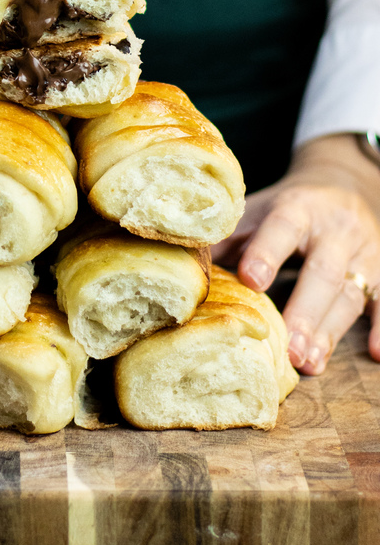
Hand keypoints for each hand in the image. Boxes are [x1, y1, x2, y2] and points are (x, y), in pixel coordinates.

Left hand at [212, 134, 379, 374]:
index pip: (282, 228)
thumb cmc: (287, 207)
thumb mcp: (256, 210)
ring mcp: (363, 251)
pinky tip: (376, 354)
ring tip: (309, 363)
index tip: (251, 279)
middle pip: (323, 271)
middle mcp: (334, 228)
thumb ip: (227, 238)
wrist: (344, 181)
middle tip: (287, 348)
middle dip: (304, 311)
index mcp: (296, 207)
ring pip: (351, 292)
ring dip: (331, 331)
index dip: (267, 252)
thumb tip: (184, 266)